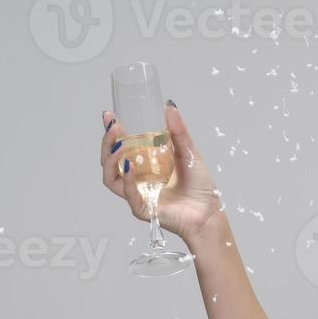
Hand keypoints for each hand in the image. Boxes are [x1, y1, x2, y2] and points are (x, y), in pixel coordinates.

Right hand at [100, 101, 222, 246]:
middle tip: (113, 126)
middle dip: (108, 142)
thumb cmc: (200, 186)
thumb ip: (179, 132)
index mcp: (144, 165)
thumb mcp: (189, 153)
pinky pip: (128, 194)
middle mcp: (136, 179)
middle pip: (109, 161)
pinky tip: (130, 167)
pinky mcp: (142, 208)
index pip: (120, 148)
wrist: (209, 212)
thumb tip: (170, 107)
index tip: (109, 115)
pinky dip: (127, 180)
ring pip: (111, 177)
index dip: (112, 132)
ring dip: (111, 160)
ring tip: (120, 146)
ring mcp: (137, 194)